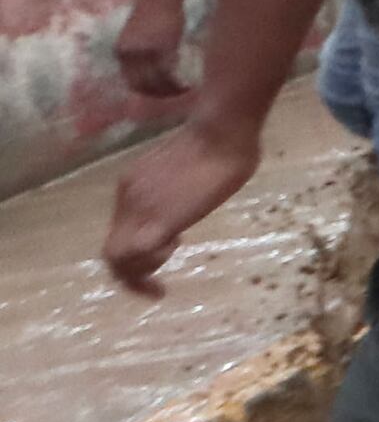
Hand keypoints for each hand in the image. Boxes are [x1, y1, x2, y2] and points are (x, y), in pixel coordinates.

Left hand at [100, 115, 257, 298]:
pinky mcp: (158, 220)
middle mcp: (127, 198)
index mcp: (134, 184)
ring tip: (162, 283)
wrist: (222, 133)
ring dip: (141, 275)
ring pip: (119, 257)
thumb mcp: (190, 169)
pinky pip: (137, 255)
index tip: (169, 250)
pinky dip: (148, 269)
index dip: (138, 248)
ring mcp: (139, 209)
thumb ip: (183, 188)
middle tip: (155, 288)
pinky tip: (167, 271)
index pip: (121, 227)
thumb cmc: (221, 142)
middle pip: (113, 249)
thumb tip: (197, 195)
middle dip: (132, 274)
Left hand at [116, 0, 192, 103]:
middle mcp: (128, 55)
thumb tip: (155, 70)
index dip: (147, 92)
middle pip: (142, 85)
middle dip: (159, 96)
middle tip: (176, 100)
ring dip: (170, 92)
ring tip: (185, 94)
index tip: (163, 97)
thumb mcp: (142, 36)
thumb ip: (144, 53)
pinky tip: (188, 86)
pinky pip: (168, 73)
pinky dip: (178, 84)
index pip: (132, 82)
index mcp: (122, 52)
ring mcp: (144, 52)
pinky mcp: (160, 48)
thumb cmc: (155, 13)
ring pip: (156, 82)